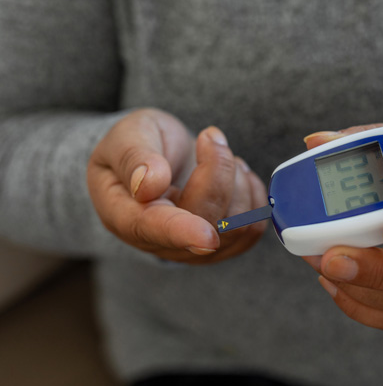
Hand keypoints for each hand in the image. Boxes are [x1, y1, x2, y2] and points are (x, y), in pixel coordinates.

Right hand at [87, 108, 266, 263]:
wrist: (157, 157)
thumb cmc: (137, 145)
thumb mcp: (126, 136)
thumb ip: (134, 157)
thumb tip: (148, 184)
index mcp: (126, 215)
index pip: (155, 229)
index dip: (182, 232)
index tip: (206, 237)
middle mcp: (160, 241)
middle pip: (208, 221)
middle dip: (219, 169)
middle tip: (209, 136)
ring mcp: (193, 249)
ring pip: (237, 226)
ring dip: (237, 180)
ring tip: (218, 156)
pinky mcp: (222, 246)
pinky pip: (253, 229)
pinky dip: (251, 194)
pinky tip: (233, 176)